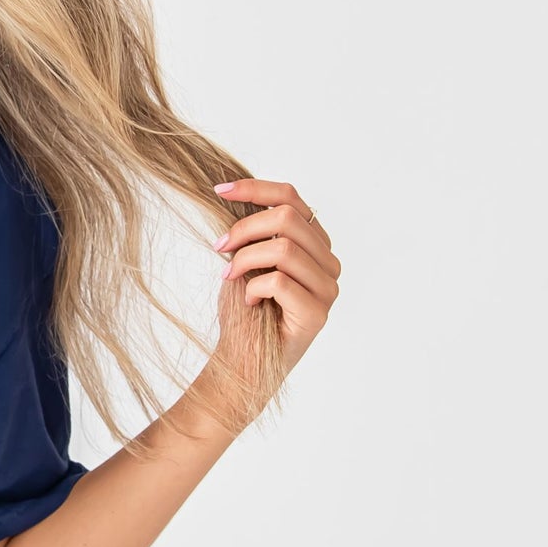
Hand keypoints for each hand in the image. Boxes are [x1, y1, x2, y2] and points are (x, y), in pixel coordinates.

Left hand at [212, 177, 339, 376]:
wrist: (242, 358)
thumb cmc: (244, 309)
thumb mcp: (246, 257)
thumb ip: (254, 229)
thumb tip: (233, 191)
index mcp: (314, 243)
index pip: (291, 197)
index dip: (254, 188)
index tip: (220, 190)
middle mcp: (328, 262)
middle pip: (288, 217)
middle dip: (244, 228)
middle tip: (219, 247)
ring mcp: (327, 288)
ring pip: (283, 248)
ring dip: (244, 260)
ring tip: (230, 277)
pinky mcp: (318, 313)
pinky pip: (279, 282)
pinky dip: (252, 288)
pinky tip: (249, 302)